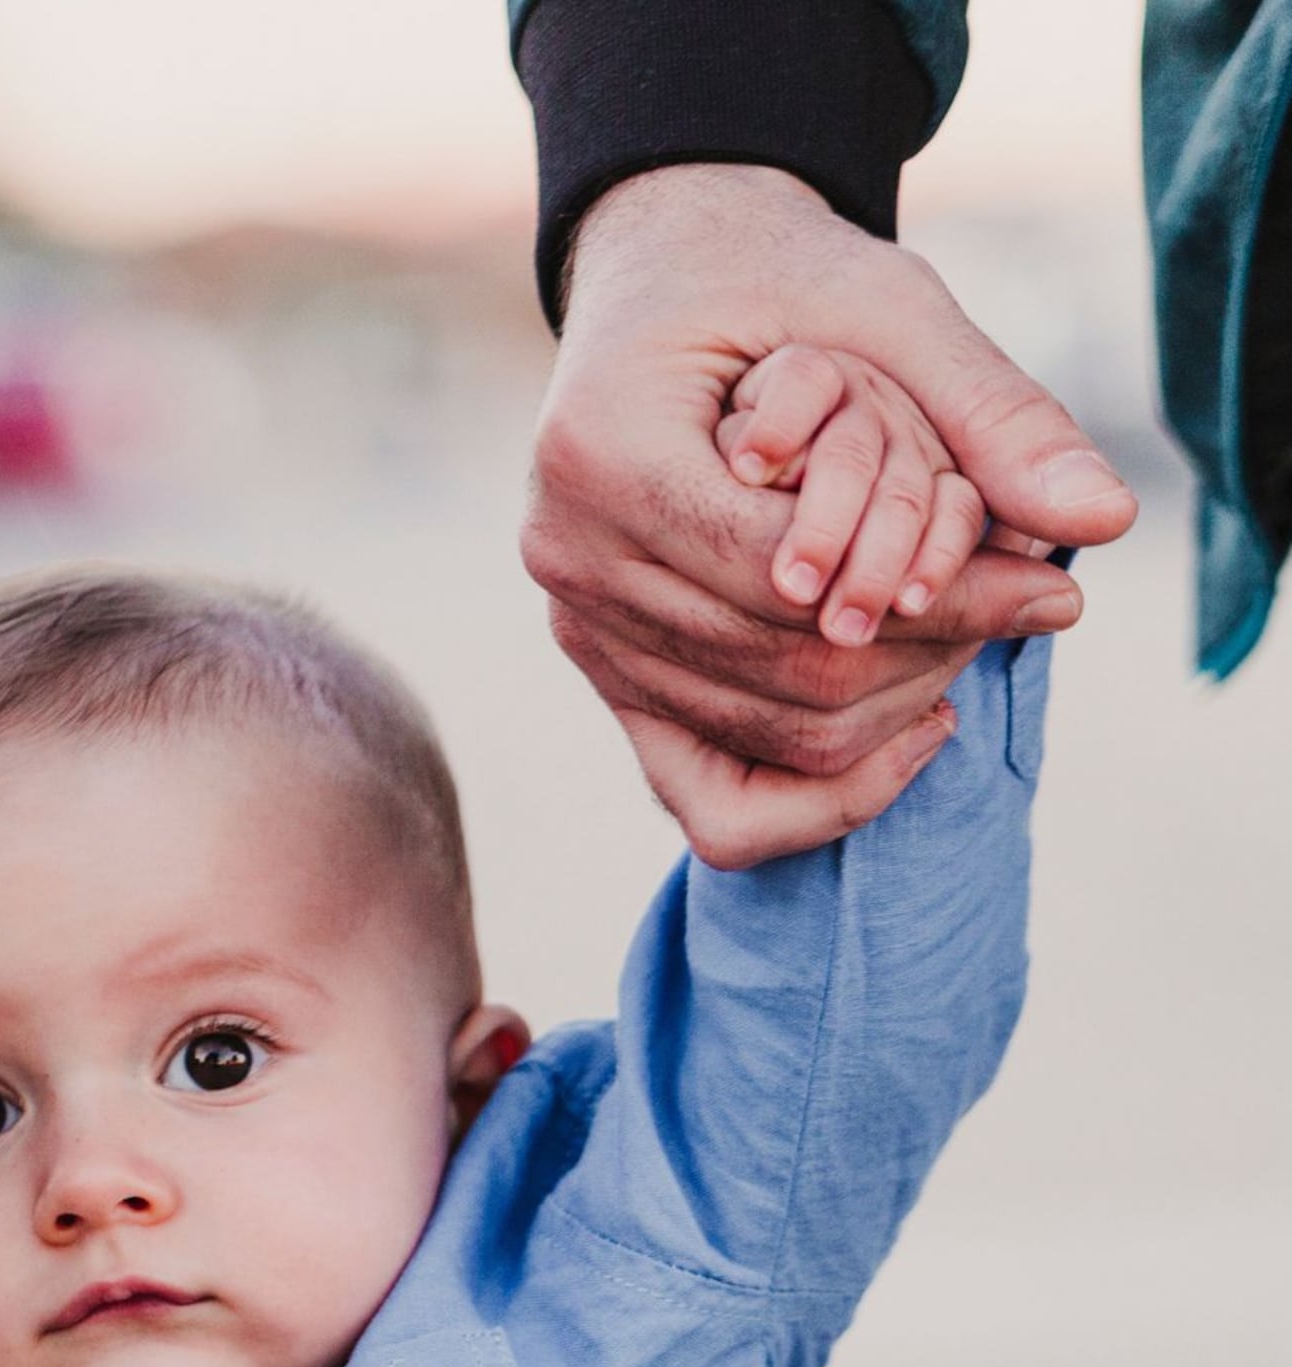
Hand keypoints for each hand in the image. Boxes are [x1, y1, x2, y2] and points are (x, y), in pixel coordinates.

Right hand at [523, 165, 1135, 864]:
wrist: (658, 279)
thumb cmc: (766, 274)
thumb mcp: (884, 304)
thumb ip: (991, 410)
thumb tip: (1103, 520)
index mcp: (601, 452)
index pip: (784, 578)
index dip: (930, 600)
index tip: (1048, 589)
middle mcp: (566, 554)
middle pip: (772, 668)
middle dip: (923, 657)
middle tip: (1031, 613)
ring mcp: (574, 622)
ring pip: (757, 733)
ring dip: (888, 710)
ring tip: (975, 649)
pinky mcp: (600, 665)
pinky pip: (705, 788)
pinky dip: (817, 789)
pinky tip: (905, 725)